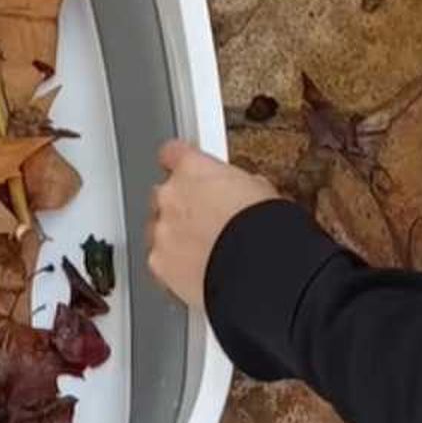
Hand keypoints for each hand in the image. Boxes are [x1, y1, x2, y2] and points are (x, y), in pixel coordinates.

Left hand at [147, 141, 276, 308]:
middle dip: (181, 205)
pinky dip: (174, 265)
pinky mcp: (158, 262)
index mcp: (192, 167)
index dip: (180, 162)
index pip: (172, 152)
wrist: (258, 268)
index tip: (186, 170)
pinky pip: (160, 260)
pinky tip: (198, 270)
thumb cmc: (262, 227)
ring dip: (176, 235)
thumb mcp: (260, 190)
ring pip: (159, 228)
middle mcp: (170, 195)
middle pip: (164, 194)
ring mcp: (161, 229)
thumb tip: (244, 190)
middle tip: (207, 219)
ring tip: (207, 249)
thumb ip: (238, 184)